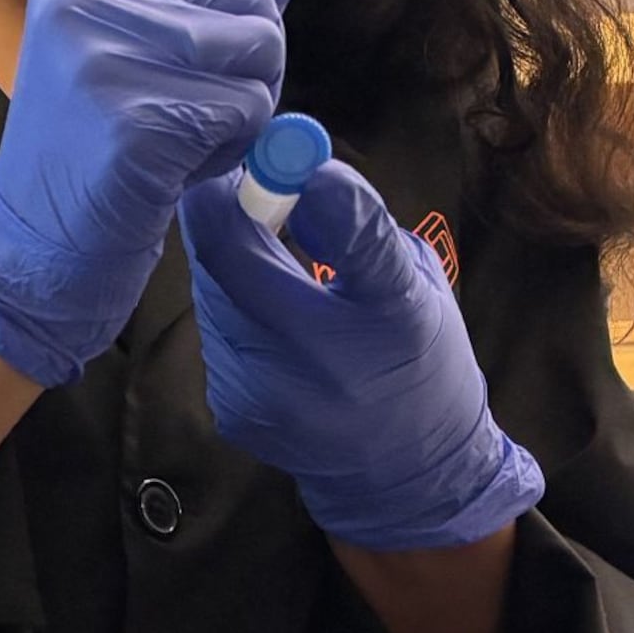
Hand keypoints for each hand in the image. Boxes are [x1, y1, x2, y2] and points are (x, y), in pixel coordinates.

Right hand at [0, 0, 296, 388]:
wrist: (40, 244)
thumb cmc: (95, 150)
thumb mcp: (141, 56)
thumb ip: (210, 3)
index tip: (199, 45)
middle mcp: (84, 2)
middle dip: (248, 58)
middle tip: (191, 106)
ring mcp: (106, 58)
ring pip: (259, 47)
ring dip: (247, 103)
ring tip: (187, 134)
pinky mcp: (139, 118)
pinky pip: (249, 107)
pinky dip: (234, 146)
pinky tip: (181, 165)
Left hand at [180, 158, 544, 549]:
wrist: (406, 473)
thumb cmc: (419, 362)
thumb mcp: (413, 287)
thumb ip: (359, 228)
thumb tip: (301, 170)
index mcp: (362, 321)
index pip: (272, 237)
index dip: (254, 184)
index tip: (272, 160)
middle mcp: (296, 364)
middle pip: (221, 259)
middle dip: (235, 214)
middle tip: (261, 191)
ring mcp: (251, 393)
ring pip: (213, 293)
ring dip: (235, 262)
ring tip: (280, 264)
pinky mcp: (228, 411)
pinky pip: (217, 332)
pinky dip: (236, 307)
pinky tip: (275, 319)